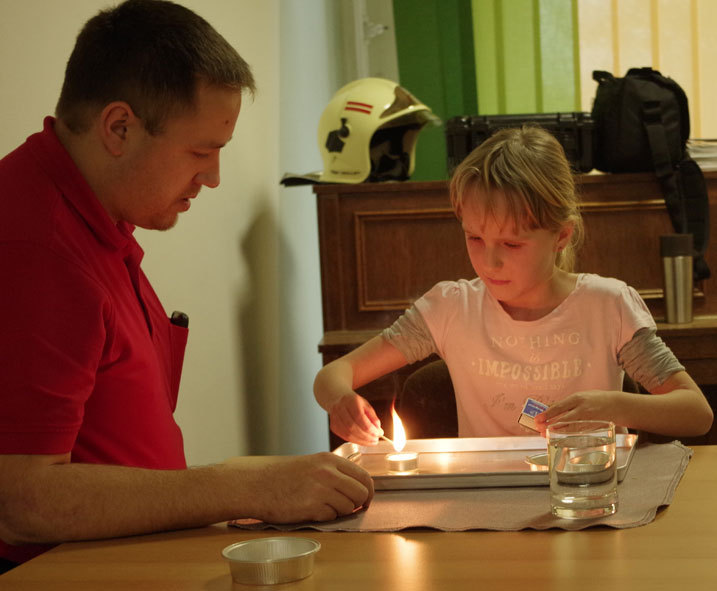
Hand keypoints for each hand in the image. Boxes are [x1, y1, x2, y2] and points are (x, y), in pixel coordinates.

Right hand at [227, 453, 373, 522]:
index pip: (364, 477)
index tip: (364, 501)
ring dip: (340, 512)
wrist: (257, 484)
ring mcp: (320, 489)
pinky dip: (325, 517)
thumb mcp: (313, 464)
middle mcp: (327, 472)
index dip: (368, 492)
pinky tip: (311, 510)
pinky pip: (331, 517)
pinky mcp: (311, 507)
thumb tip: (359, 490)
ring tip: (322, 507)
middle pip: (362, 493)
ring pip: (349, 508)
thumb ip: (335, 473)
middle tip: (348, 509)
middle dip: (358, 504)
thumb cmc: (284, 476)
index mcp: (330, 460)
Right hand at [328, 392, 382, 445]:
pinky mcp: (333, 426)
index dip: (370, 428)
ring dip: (362, 441)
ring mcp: (335, 418)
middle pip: (353, 427)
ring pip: (348, 434)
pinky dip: (355, 441)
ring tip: (371, 441)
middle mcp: (340, 409)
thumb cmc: (354, 402)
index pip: (360, 417)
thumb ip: (373, 417)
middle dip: (366, 436)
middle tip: (376, 439)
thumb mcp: (366, 405)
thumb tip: (378, 430)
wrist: (338, 399)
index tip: (378, 433)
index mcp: (350, 401)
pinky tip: (363, 441)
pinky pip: (345, 437)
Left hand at [534, 390, 621, 433]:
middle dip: (549, 424)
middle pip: (563, 418)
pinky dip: (567, 434)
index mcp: (578, 398)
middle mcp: (582, 408)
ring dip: (557, 431)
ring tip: (546, 433)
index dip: (547, 414)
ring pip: (570, 427)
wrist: (617, 405)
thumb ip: (567, 404)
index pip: (559, 407)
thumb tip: (551, 410)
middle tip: (539, 428)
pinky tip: (560, 436)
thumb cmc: (596, 399)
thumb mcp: (581, 396)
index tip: (537, 418)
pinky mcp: (592, 427)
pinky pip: (578, 432)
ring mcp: (588, 419)